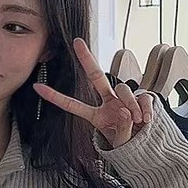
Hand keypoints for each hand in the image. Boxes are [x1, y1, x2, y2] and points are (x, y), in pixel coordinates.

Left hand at [33, 38, 153, 149]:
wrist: (149, 146)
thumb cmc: (130, 144)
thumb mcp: (121, 143)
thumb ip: (122, 130)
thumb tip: (125, 112)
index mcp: (97, 115)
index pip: (73, 105)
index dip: (55, 97)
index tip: (37, 87)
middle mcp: (109, 102)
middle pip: (96, 76)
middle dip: (87, 58)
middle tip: (77, 42)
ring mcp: (124, 99)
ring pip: (122, 88)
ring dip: (130, 104)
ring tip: (138, 121)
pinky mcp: (141, 98)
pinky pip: (142, 97)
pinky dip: (145, 109)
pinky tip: (146, 119)